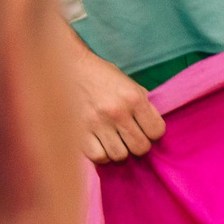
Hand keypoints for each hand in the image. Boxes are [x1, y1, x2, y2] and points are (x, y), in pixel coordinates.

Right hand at [72, 41, 163, 162]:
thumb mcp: (128, 83)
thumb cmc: (100, 75)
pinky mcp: (79, 131)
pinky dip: (101, 154)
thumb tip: (153, 125)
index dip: (153, 132)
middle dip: (138, 144)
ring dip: (119, 150)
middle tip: (129, 137)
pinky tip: (100, 144)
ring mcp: (97, 123)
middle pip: (141, 147)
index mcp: (133, 98)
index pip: (157, 131)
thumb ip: (143, 103)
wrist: (66, 66)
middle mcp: (117, 112)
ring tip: (114, 140)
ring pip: (120, 155)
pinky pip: (98, 157)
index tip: (145, 129)